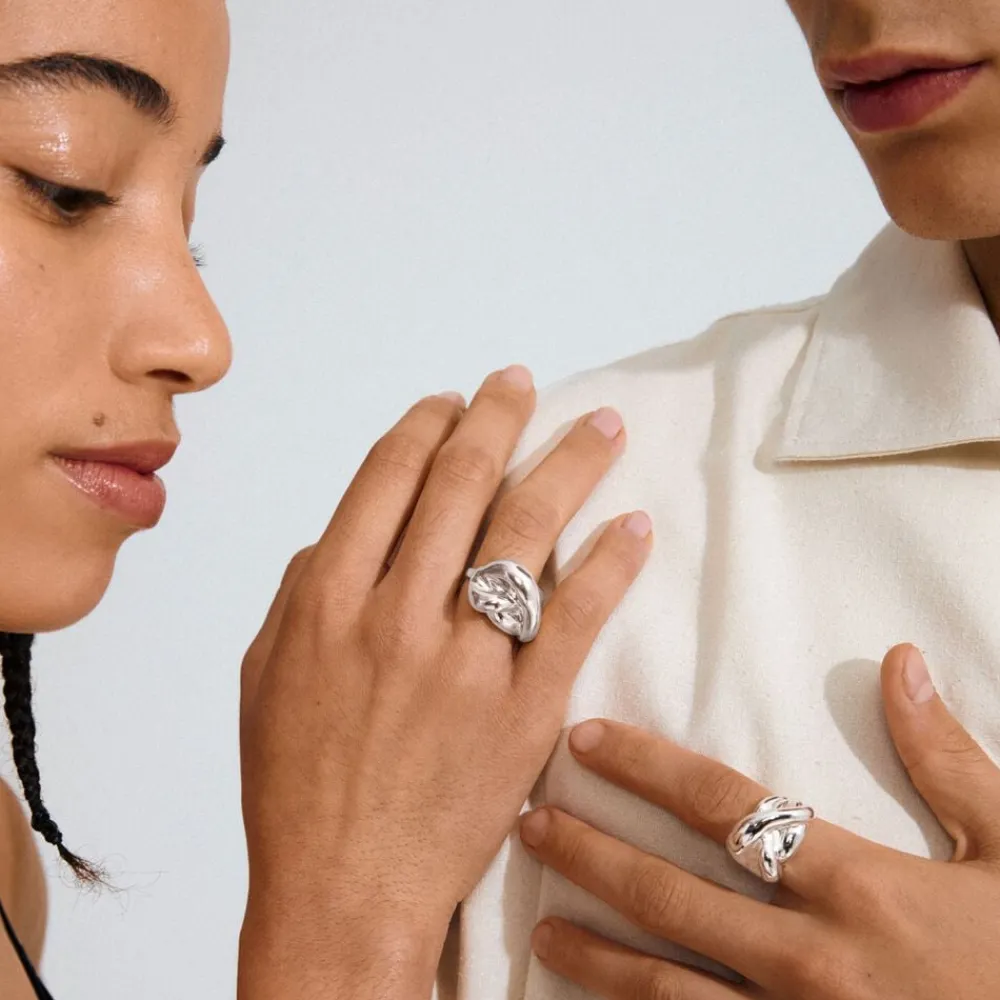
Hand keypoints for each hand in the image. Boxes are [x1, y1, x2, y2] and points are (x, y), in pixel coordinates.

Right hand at [236, 367, 652, 997]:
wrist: (344, 890)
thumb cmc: (297, 788)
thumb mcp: (265, 676)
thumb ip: (302, 591)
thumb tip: (348, 531)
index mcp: (327, 599)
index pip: (386, 477)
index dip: (426, 425)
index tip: (453, 403)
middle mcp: (396, 614)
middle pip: (460, 482)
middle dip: (497, 418)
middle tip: (523, 385)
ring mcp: (464, 661)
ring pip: (526, 532)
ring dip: (570, 465)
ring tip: (603, 425)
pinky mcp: (524, 709)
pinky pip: (577, 616)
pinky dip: (611, 561)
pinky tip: (634, 522)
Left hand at [518, 643, 999, 998]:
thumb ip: (947, 760)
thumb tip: (902, 662)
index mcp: (856, 882)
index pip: (722, 803)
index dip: (645, 766)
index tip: (585, 738)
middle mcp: (810, 955)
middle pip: (671, 893)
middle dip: (592, 854)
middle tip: (529, 823)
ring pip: (668, 988)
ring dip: (597, 954)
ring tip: (541, 927)